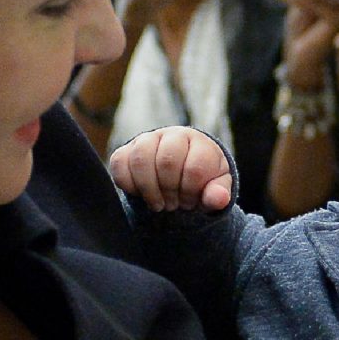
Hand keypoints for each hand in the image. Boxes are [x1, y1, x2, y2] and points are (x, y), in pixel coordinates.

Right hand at [108, 126, 233, 210]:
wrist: (180, 174)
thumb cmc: (201, 180)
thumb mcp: (216, 188)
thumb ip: (218, 193)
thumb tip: (218, 199)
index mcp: (199, 143)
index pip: (194, 167)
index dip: (191, 191)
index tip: (192, 201)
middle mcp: (173, 135)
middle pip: (166, 162)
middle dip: (170, 191)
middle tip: (175, 204)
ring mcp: (147, 139)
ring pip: (140, 159)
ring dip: (149, 189)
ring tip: (159, 203)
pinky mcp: (127, 150)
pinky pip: (119, 162)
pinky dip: (128, 185)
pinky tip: (141, 195)